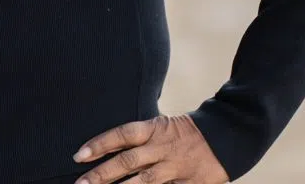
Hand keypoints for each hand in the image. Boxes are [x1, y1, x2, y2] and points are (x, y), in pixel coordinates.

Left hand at [71, 113, 229, 183]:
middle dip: (102, 174)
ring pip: (143, 183)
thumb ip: (141, 138)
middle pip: (127, 161)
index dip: (100, 143)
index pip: (122, 135)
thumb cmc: (186, 132)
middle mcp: (161, 148)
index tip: (79, 155)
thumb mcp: (162, 126)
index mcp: (154, 129)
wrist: (224, 138)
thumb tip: (112, 147)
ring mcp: (174, 169)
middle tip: (80, 183)